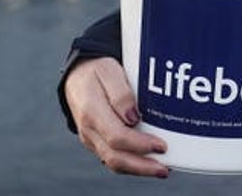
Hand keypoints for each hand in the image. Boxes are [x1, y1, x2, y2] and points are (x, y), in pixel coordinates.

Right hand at [64, 57, 169, 177]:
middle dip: (141, 166)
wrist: (77, 75)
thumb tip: (133, 117)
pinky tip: (148, 163)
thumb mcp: (109, 71)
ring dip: (137, 169)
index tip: (161, 145)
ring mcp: (92, 139)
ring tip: (160, 169)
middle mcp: (89, 130)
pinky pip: (113, 158)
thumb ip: (121, 93)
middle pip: (115, 157)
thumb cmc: (97, 71)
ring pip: (113, 162)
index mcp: (92, 111)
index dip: (140, 144)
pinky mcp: (97, 142)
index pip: (116, 136)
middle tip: (164, 169)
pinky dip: (131, 164)